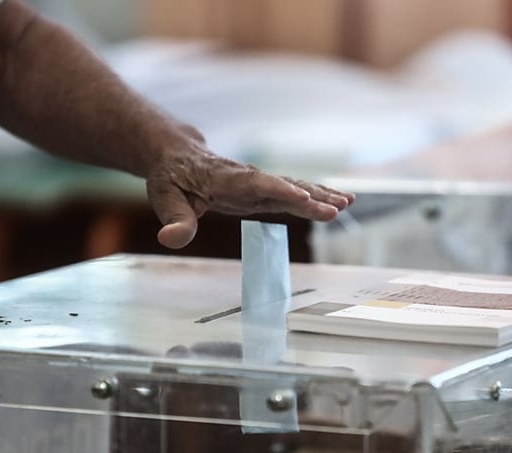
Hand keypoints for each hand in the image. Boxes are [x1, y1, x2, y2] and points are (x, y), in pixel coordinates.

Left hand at [146, 134, 353, 248]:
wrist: (178, 155)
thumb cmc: (171, 178)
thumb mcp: (164, 198)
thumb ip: (174, 220)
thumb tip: (170, 239)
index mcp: (223, 178)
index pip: (254, 183)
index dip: (277, 189)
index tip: (300, 196)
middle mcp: (247, 177)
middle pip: (281, 185)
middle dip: (309, 196)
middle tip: (336, 208)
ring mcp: (258, 183)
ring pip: (293, 186)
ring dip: (320, 195)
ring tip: (347, 204)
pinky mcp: (264, 190)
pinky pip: (294, 191)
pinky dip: (317, 196)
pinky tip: (342, 202)